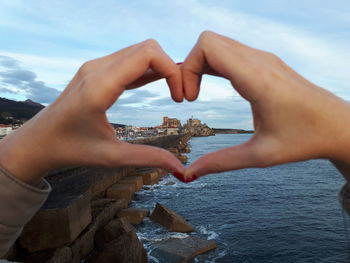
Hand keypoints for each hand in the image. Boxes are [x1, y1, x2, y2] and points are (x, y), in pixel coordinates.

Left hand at [0, 40, 184, 183]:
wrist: (39, 141)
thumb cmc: (71, 149)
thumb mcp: (112, 157)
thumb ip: (149, 158)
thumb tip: (181, 170)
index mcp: (100, 87)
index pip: (147, 55)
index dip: (172, 70)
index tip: (179, 98)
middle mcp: (97, 69)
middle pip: (147, 48)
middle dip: (171, 68)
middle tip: (180, 96)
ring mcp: (94, 66)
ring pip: (139, 51)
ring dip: (161, 67)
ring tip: (173, 91)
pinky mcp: (95, 70)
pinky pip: (129, 59)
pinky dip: (148, 68)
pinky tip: (157, 84)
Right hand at [181, 31, 349, 179]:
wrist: (338, 126)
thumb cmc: (305, 139)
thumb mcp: (260, 155)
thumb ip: (220, 162)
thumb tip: (189, 174)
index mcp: (258, 80)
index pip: (208, 48)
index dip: (187, 69)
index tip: (189, 99)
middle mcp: (260, 61)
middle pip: (208, 41)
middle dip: (189, 66)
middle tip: (189, 97)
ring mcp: (264, 58)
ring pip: (217, 44)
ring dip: (199, 65)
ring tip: (196, 94)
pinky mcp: (266, 61)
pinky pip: (229, 51)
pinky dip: (212, 64)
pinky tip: (212, 86)